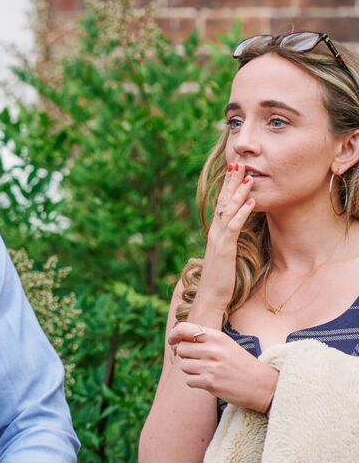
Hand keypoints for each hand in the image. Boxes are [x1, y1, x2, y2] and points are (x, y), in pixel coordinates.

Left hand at [168, 322, 277, 411]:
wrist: (263, 386)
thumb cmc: (242, 365)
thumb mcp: (226, 345)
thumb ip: (205, 340)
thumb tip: (179, 339)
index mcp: (217, 337)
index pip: (184, 329)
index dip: (174, 334)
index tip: (172, 341)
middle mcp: (212, 350)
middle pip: (181, 350)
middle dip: (187, 356)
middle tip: (201, 362)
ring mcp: (210, 367)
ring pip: (183, 366)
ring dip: (192, 370)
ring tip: (209, 372)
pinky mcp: (209, 383)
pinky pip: (188, 380)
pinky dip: (195, 382)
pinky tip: (210, 381)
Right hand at [193, 163, 254, 318]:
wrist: (210, 298)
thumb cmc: (220, 280)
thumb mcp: (226, 256)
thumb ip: (230, 242)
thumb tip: (236, 233)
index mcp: (216, 233)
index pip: (222, 205)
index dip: (228, 188)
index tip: (235, 172)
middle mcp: (215, 232)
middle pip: (222, 202)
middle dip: (230, 183)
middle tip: (238, 164)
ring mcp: (218, 239)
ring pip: (228, 210)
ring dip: (238, 192)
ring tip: (248, 177)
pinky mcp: (225, 249)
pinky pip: (234, 226)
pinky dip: (242, 212)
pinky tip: (251, 202)